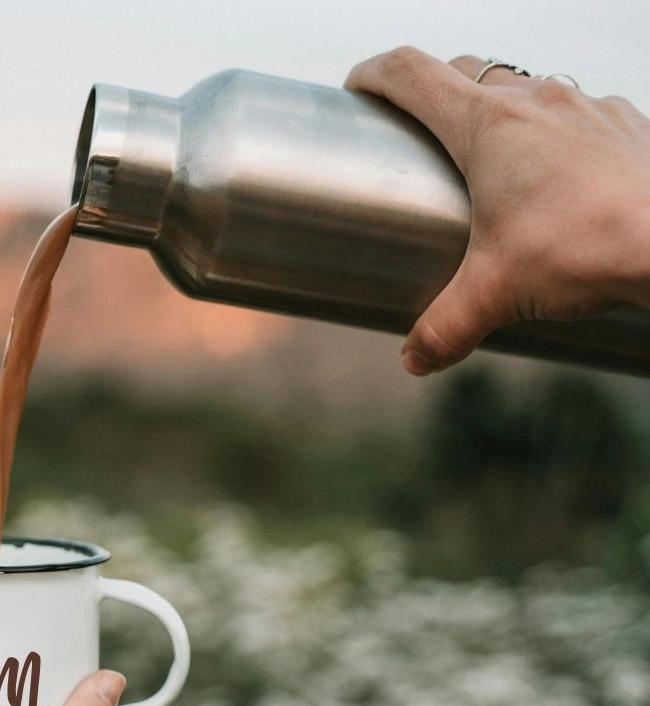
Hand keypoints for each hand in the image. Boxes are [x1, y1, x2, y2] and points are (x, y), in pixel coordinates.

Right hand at [345, 47, 649, 374]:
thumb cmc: (583, 249)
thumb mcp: (495, 295)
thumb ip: (444, 328)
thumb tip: (415, 359)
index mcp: (487, 125)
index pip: (412, 73)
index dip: (374, 75)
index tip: (357, 90)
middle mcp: (535, 101)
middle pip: (464, 72)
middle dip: (430, 96)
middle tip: (414, 136)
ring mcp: (585, 107)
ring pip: (524, 88)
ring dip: (495, 115)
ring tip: (487, 164)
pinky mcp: (622, 126)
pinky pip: (574, 114)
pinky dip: (550, 135)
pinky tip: (556, 179)